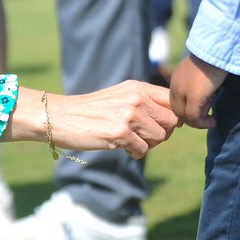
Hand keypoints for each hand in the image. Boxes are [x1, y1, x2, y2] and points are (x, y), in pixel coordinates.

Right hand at [5, 82, 179, 158]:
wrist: (63, 117)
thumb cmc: (92, 111)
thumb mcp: (120, 97)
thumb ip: (145, 103)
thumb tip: (176, 120)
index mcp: (137, 87)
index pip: (172, 100)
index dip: (174, 116)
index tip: (163, 125)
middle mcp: (136, 98)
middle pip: (171, 121)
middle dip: (162, 133)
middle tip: (145, 137)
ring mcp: (129, 115)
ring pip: (160, 137)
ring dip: (149, 144)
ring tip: (131, 142)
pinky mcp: (120, 133)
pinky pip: (143, 150)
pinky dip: (135, 153)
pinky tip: (122, 148)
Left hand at [169, 54, 226, 128]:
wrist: (218, 50)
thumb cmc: (214, 58)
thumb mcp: (202, 72)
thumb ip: (198, 84)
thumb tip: (206, 98)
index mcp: (176, 78)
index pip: (176, 102)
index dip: (186, 111)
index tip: (201, 115)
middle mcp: (176, 85)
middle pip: (178, 111)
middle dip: (192, 118)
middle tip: (208, 118)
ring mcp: (183, 92)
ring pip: (185, 116)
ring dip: (199, 121)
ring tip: (212, 116)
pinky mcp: (193, 97)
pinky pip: (193, 117)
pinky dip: (203, 123)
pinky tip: (214, 121)